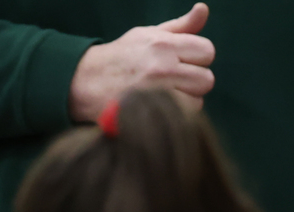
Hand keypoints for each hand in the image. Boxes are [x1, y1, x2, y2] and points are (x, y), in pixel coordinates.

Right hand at [69, 3, 214, 120]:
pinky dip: (177, 117)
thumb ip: (180, 27)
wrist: (86, 83)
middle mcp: (162, 66)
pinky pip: (184, 119)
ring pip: (198, 102)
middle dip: (194, 82)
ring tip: (166, 96)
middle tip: (175, 83)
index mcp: (163, 43)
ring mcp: (158, 93)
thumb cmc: (122, 57)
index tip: (184, 64)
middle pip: (206, 79)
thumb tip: (203, 9)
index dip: (198, 59)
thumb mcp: (148, 35)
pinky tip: (161, 109)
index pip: (207, 51)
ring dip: (187, 102)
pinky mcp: (153, 114)